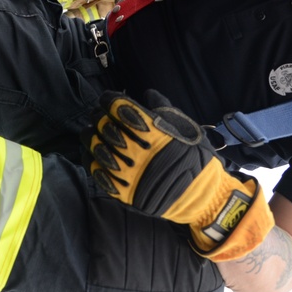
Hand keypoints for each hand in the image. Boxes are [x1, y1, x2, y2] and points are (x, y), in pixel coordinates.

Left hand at [88, 91, 273, 260]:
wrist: (202, 196)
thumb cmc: (195, 158)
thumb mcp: (186, 128)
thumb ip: (164, 109)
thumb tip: (148, 94)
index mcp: (152, 132)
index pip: (119, 109)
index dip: (109, 100)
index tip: (107, 99)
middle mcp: (137, 151)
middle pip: (106, 127)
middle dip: (99, 117)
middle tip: (98, 115)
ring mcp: (128, 172)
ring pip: (98, 148)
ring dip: (91, 137)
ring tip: (91, 131)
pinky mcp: (124, 191)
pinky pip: (98, 173)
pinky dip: (90, 160)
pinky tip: (90, 153)